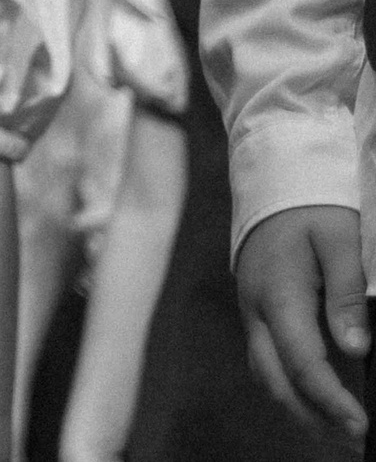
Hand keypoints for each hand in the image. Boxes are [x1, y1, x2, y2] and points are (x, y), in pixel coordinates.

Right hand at [234, 204, 369, 437]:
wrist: (274, 176)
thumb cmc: (311, 204)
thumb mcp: (340, 238)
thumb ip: (348, 293)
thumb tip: (354, 348)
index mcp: (277, 294)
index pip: (303, 362)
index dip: (332, 399)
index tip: (360, 426)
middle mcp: (256, 309)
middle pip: (274, 379)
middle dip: (312, 415)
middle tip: (353, 437)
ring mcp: (252, 310)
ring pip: (266, 373)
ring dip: (299, 406)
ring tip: (338, 427)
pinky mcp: (256, 308)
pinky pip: (266, 358)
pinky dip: (290, 385)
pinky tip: (316, 395)